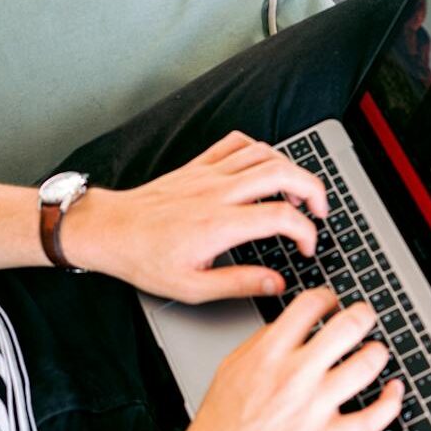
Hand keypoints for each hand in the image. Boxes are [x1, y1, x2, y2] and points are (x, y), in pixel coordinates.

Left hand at [64, 131, 327, 302]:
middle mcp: (219, 192)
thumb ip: (241, 283)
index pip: (282, 216)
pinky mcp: (198, 166)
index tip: (306, 248)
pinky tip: (264, 166)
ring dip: (291, 168)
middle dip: (314, 189)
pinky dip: (259, 150)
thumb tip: (277, 283)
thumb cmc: (145, 259)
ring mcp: (209, 174)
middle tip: (320, 210)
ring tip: (299, 190)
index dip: (306, 232)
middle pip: (282, 174)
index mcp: (221, 225)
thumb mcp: (193, 287)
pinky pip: (236, 143)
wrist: (110, 231)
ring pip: (264, 154)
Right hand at [158, 288, 404, 430]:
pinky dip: (391, 402)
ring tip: (375, 351)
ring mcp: (313, 407)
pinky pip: (371, 419)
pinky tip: (394, 390)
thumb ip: (263, 340)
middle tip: (364, 317)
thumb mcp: (232, 366)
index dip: (328, 298)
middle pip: (347, 328)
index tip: (333, 303)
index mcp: (269, 353)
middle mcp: (295, 376)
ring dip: (377, 353)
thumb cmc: (221, 421)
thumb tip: (292, 323)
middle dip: (363, 315)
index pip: (310, 305)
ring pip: (365, 367)